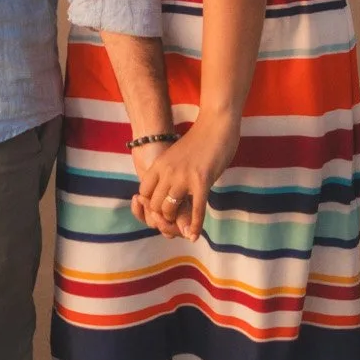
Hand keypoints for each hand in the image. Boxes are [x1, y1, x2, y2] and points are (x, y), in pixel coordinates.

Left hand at [134, 116, 240, 242]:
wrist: (216, 124)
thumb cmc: (199, 140)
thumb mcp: (174, 155)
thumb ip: (169, 172)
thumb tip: (168, 191)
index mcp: (159, 165)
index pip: (143, 193)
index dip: (149, 206)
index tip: (160, 210)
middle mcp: (167, 172)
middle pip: (155, 205)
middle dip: (163, 217)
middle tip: (175, 222)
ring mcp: (183, 177)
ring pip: (170, 210)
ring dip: (177, 221)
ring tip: (184, 227)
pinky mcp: (201, 181)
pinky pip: (196, 209)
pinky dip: (195, 225)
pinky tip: (195, 235)